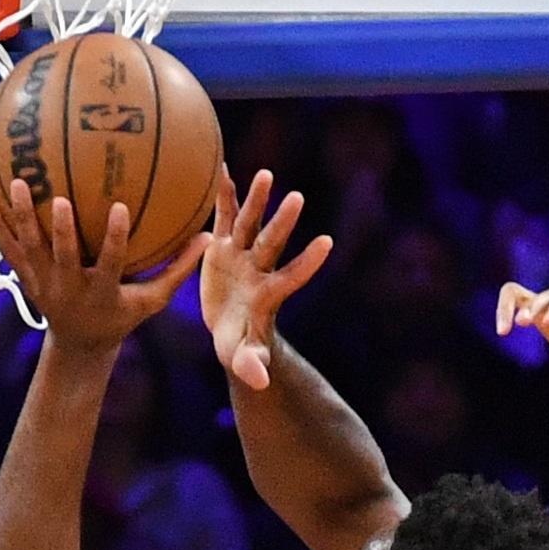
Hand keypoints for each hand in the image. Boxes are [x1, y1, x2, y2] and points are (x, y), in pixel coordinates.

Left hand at [0, 181, 205, 351]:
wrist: (79, 344)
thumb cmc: (122, 315)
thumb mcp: (152, 300)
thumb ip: (178, 270)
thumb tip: (209, 235)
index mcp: (101, 292)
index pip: (109, 264)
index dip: (113, 239)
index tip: (120, 209)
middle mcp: (68, 288)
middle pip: (61, 257)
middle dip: (59, 231)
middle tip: (59, 198)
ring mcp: (42, 283)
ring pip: (28, 248)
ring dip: (20, 217)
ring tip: (16, 183)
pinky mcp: (24, 278)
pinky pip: (7, 249)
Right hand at [202, 167, 333, 389]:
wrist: (228, 325)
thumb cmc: (238, 345)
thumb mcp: (241, 356)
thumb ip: (249, 364)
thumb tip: (258, 382)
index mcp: (267, 294)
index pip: (292, 276)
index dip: (308, 262)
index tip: (329, 243)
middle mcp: (258, 268)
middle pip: (272, 243)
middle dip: (283, 222)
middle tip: (298, 197)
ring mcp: (242, 255)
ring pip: (250, 224)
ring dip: (257, 200)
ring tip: (266, 175)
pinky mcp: (223, 247)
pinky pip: (223, 217)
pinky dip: (222, 195)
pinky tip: (220, 168)